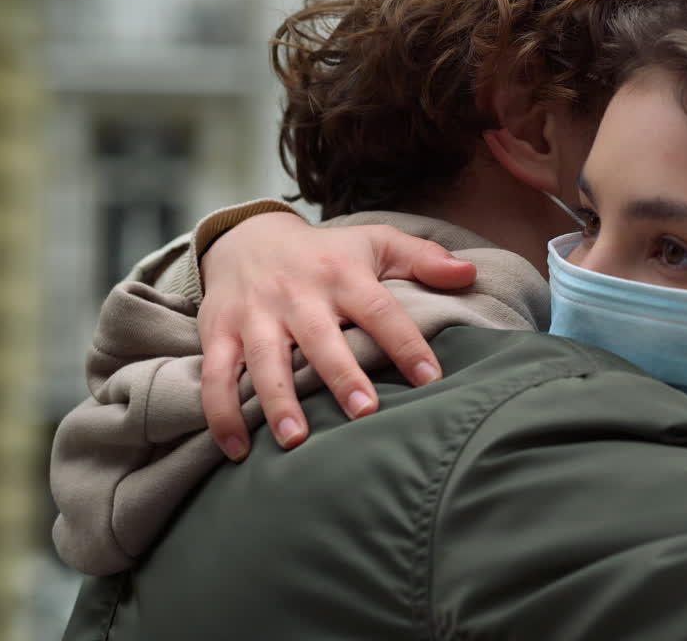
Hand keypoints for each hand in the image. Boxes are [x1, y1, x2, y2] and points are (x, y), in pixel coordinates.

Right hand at [197, 212, 476, 459]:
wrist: (247, 237)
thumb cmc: (327, 253)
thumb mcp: (376, 243)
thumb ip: (423, 259)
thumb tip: (470, 273)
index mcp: (343, 275)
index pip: (381, 311)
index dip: (406, 343)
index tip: (432, 379)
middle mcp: (298, 295)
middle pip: (321, 339)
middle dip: (341, 376)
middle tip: (365, 413)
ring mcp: (256, 315)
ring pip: (265, 361)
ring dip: (278, 401)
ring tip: (296, 441)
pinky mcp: (219, 332)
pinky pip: (216, 375)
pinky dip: (221, 412)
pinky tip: (237, 449)